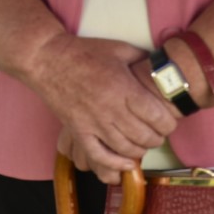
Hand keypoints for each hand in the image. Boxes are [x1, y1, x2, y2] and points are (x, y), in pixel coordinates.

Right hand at [29, 34, 176, 183]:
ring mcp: (93, 122)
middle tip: (157, 132)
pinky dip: (114, 164)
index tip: (167, 121)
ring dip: (140, 149)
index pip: (157, 117)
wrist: (46, 58)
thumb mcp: (117, 48)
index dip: (168, 124)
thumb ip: (141, 57)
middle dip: (157, 138)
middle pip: (145, 136)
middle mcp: (110, 108)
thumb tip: (159, 66)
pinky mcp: (78, 129)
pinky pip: (99, 155)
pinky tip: (125, 163)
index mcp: (123, 87)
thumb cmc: (82, 52)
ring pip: (126, 148)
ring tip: (142, 142)